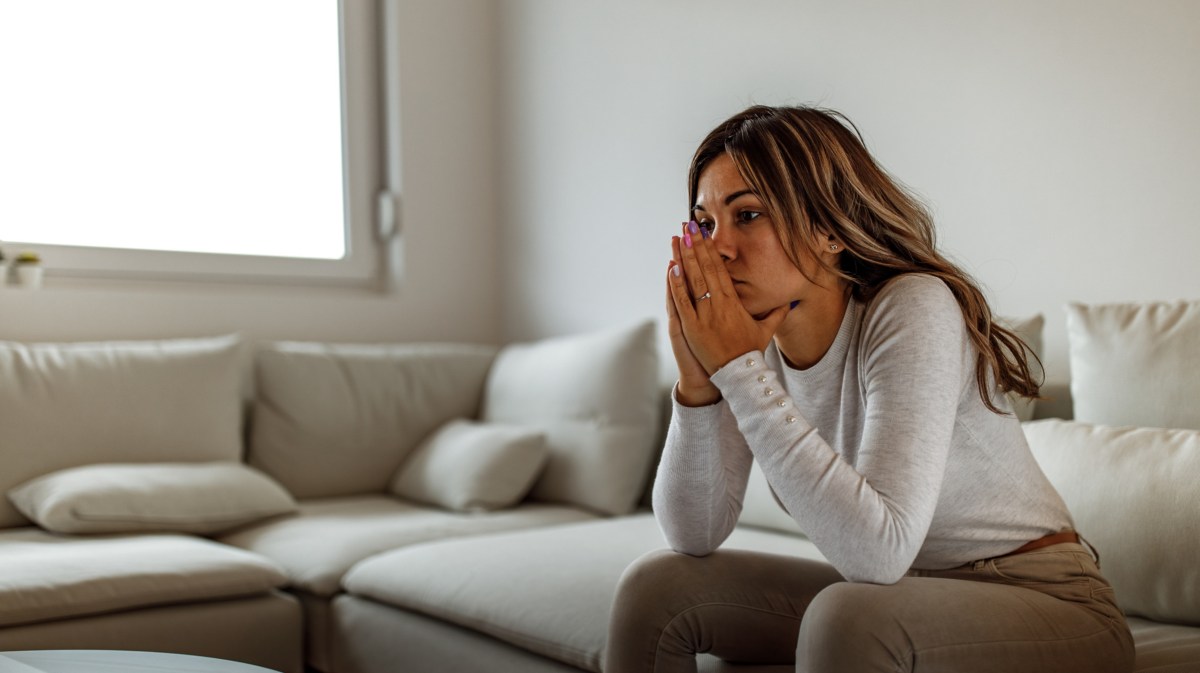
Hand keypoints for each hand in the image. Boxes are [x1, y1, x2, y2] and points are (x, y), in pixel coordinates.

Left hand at [666, 221, 789, 388]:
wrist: (739, 375)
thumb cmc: (750, 353)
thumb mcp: (766, 330)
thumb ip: (776, 313)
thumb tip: (789, 301)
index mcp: (733, 302)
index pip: (720, 269)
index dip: (711, 249)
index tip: (704, 233)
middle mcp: (718, 305)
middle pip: (705, 269)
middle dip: (696, 245)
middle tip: (688, 225)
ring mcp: (703, 316)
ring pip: (692, 281)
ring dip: (683, 258)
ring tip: (677, 238)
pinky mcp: (691, 328)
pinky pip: (682, 302)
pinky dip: (676, 285)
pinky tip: (672, 267)